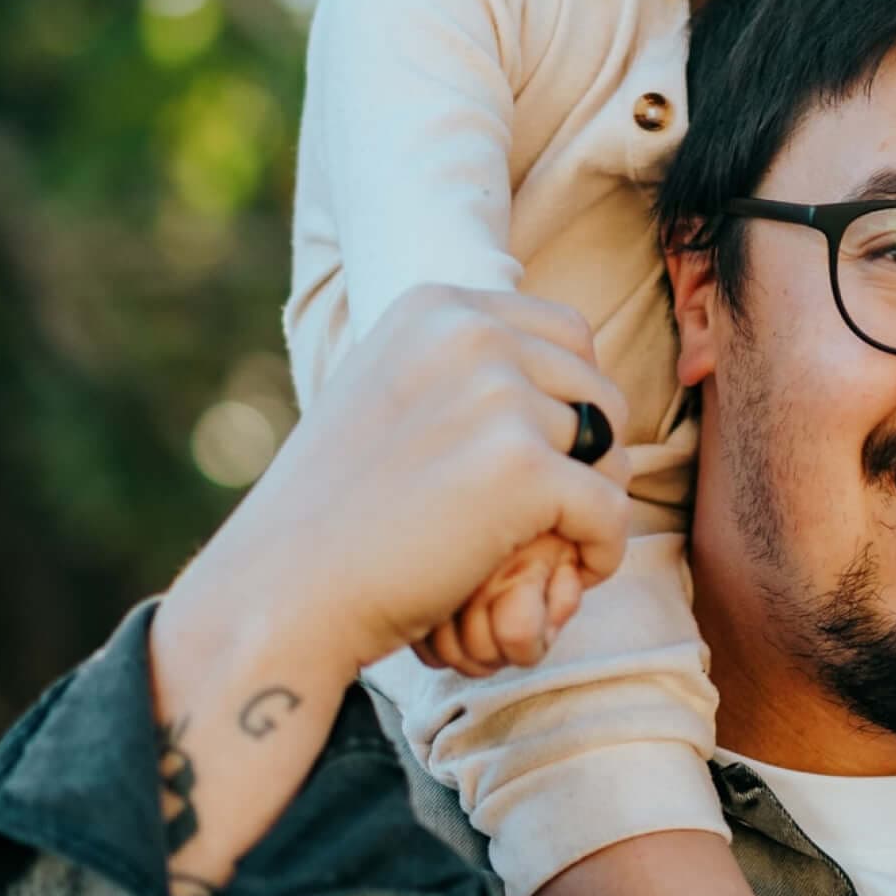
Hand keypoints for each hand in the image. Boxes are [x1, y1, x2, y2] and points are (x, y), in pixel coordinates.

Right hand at [192, 285, 631, 685]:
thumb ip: (460, 367)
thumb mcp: (387, 392)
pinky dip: (600, 551)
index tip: (543, 455)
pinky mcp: (523, 469)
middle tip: (553, 510)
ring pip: (609, 450)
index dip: (571, 400)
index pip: (568, 334)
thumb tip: (555, 363)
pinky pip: (611, 510)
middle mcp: (471, 335)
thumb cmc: (336, 510)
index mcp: (438, 307)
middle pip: (597, 388)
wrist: (284, 588)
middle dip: (591, 453)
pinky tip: (569, 574)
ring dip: (590, 503)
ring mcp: (499, 398)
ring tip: (545, 544)